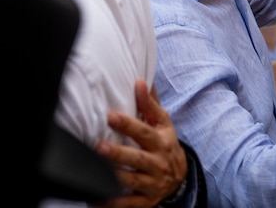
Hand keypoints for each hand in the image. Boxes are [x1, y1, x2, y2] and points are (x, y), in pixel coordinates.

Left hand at [94, 80, 186, 207]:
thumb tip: (140, 81)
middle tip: (99, 147)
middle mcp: (158, 162)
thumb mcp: (163, 124)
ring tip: (95, 173)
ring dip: (114, 177)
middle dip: (119, 153)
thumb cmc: (165, 144)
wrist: (180, 177)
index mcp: (161, 141)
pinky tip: (96, 199)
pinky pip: (129, 203)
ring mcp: (152, 183)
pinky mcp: (146, 200)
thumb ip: (150, 104)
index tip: (111, 116)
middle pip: (137, 158)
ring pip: (132, 181)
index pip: (144, 131)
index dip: (128, 124)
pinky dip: (113, 203)